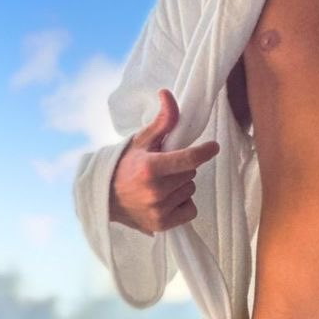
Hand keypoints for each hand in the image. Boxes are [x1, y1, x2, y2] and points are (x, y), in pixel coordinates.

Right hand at [109, 88, 219, 235]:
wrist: (106, 199)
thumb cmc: (126, 166)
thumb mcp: (142, 141)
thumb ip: (162, 121)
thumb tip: (167, 94)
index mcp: (150, 168)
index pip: (188, 159)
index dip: (204, 151)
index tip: (213, 147)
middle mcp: (155, 191)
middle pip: (191, 174)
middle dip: (182, 169)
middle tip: (164, 169)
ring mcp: (158, 210)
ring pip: (190, 190)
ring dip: (181, 186)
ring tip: (161, 185)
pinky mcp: (162, 225)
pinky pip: (190, 210)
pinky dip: (183, 204)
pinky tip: (166, 200)